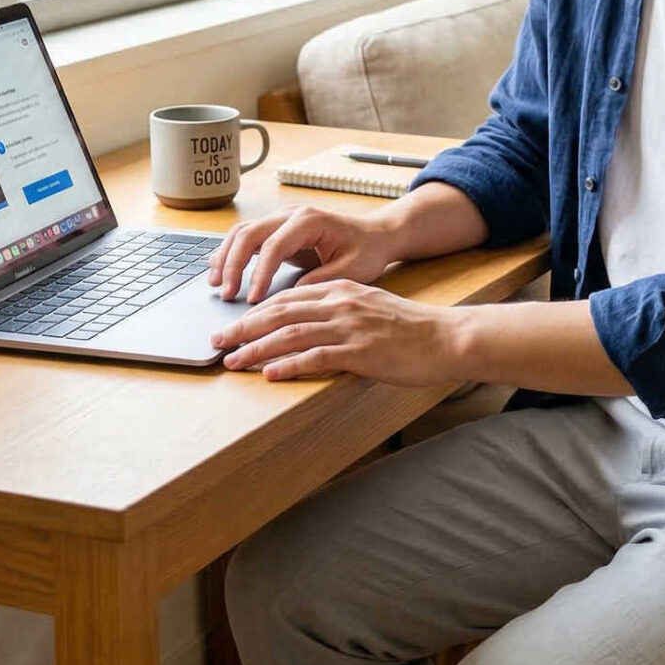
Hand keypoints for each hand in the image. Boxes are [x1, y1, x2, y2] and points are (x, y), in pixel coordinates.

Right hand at [208, 203, 401, 302]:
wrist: (375, 234)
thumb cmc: (366, 250)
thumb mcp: (351, 270)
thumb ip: (321, 280)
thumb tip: (289, 297)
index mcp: (309, 220)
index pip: (274, 245)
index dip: (259, 273)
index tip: (252, 299)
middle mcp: (291, 214)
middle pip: (249, 233)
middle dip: (233, 264)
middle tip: (226, 293)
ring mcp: (282, 219)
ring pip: (242, 232)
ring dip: (226, 257)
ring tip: (216, 284)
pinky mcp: (278, 229)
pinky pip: (248, 237)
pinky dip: (231, 253)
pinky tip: (221, 271)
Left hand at [213, 281, 462, 383]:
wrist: (445, 337)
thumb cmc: (410, 329)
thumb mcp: (370, 308)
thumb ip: (339, 311)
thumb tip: (308, 327)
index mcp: (341, 290)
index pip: (286, 298)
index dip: (254, 312)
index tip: (232, 326)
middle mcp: (340, 304)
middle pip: (280, 312)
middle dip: (244, 328)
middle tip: (218, 343)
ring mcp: (350, 327)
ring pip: (291, 334)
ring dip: (257, 349)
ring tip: (234, 361)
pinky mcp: (360, 351)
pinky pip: (316, 357)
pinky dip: (289, 365)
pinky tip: (270, 375)